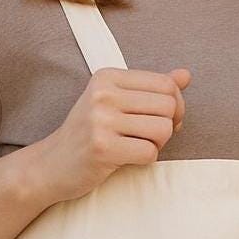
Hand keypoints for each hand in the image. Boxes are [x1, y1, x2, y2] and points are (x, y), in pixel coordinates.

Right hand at [28, 67, 191, 203]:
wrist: (52, 163)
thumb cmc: (90, 133)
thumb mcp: (116, 103)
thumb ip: (151, 89)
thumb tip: (186, 76)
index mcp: (108, 76)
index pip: (166, 84)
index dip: (176, 106)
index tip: (163, 119)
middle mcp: (103, 94)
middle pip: (168, 106)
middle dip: (169, 126)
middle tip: (151, 137)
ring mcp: (101, 120)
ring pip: (163, 129)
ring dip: (158, 144)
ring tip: (136, 146)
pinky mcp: (103, 148)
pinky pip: (150, 153)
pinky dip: (146, 159)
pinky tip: (127, 158)